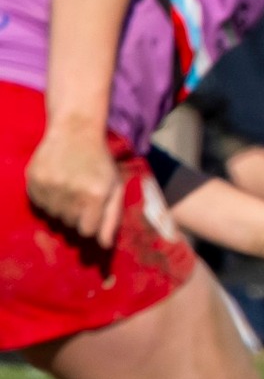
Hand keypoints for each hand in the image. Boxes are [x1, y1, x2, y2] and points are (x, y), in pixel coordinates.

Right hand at [27, 118, 122, 246]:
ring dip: (61, 210)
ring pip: (53, 217)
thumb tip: (103, 246)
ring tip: (69, 190)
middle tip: (81, 197)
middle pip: (69, 225)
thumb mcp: (115, 188)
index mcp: (94, 196)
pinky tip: (56, 185)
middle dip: (77, 217)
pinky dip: (47, 201)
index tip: (92, 213)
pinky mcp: (33, 180)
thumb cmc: (100, 163)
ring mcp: (49, 186)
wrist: (75, 131)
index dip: (90, 224)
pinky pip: (38, 205)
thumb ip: (112, 219)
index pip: (87, 232)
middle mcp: (70, 192)